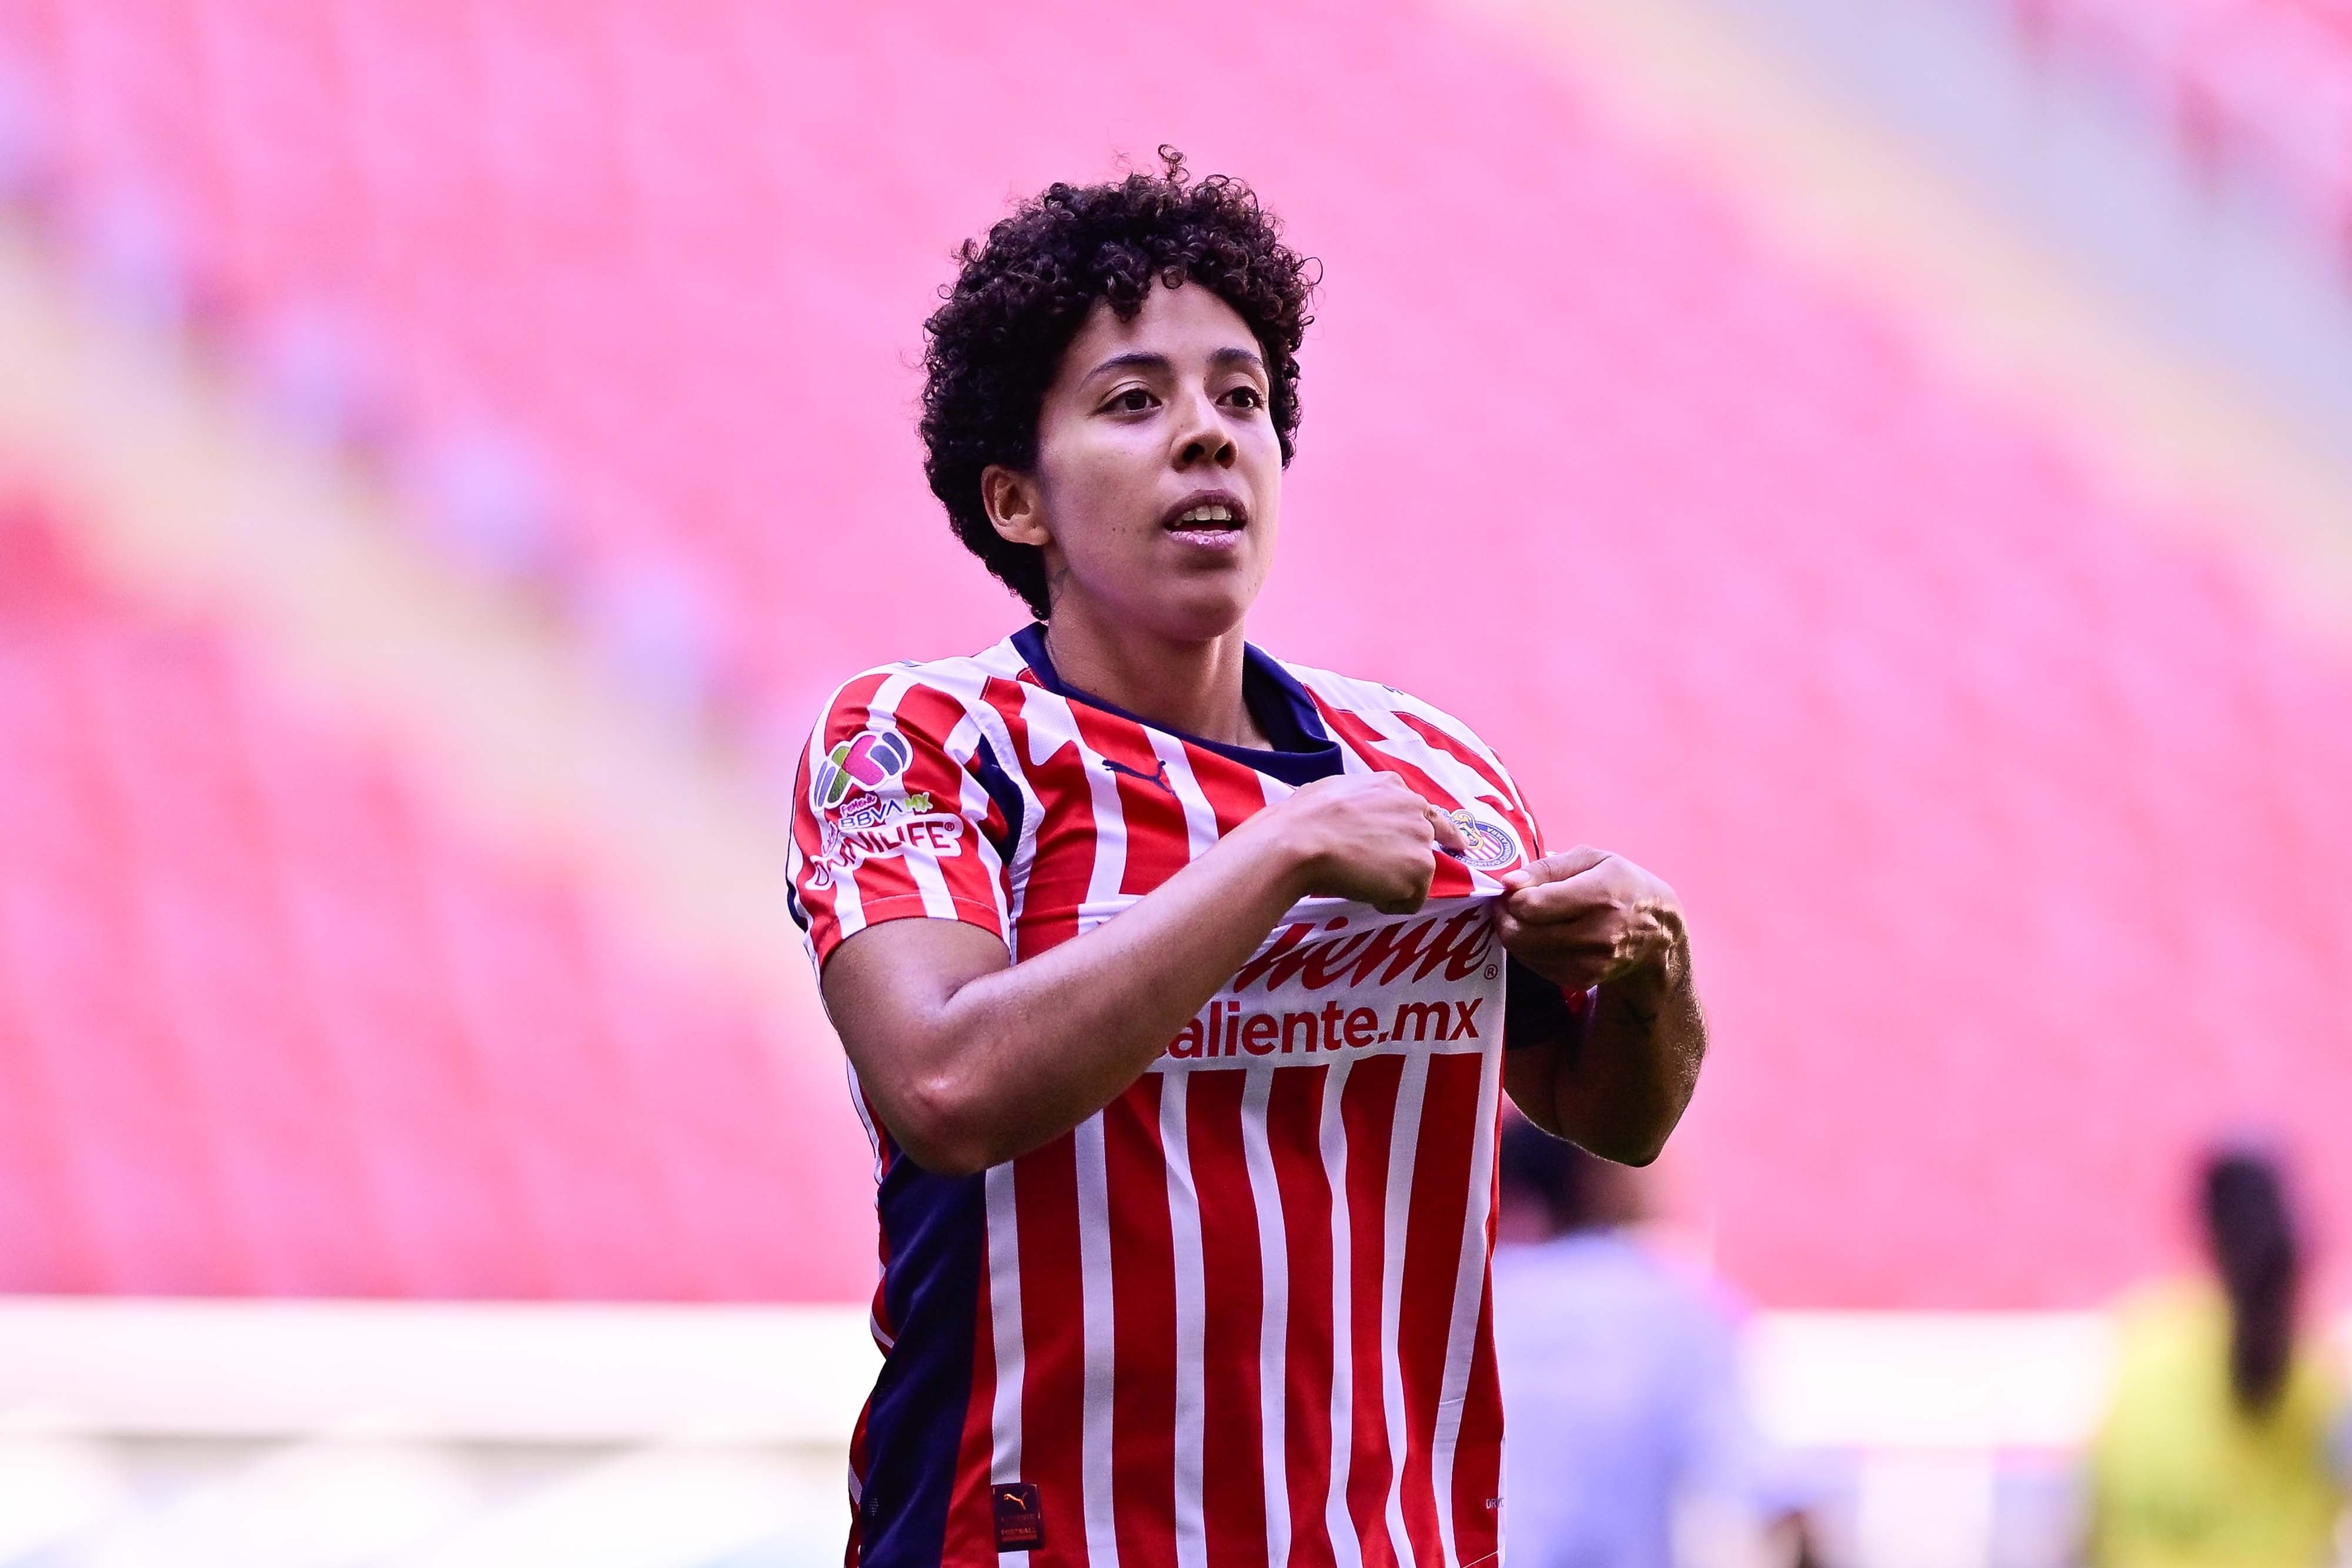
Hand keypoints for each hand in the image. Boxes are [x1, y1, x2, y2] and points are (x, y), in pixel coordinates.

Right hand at [1259, 773, 1467, 914]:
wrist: (1300, 841)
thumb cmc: (1303, 819)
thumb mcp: (1333, 792)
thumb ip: (1357, 802)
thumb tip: (1343, 812)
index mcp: (1392, 786)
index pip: (1423, 810)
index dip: (1432, 831)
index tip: (1452, 845)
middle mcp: (1415, 807)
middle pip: (1428, 841)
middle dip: (1407, 859)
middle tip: (1377, 871)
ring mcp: (1421, 838)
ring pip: (1417, 874)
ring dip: (1393, 883)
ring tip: (1359, 879)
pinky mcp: (1421, 869)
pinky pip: (1410, 900)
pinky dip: (1390, 903)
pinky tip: (1365, 891)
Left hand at [1495, 847, 1686, 994]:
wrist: (1657, 931)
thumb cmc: (1621, 884)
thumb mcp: (1592, 859)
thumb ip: (1546, 868)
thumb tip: (1508, 882)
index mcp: (1601, 895)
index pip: (1532, 905)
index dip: (1512, 896)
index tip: (1513, 887)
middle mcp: (1599, 934)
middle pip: (1522, 934)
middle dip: (1505, 917)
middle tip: (1507, 903)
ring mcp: (1592, 963)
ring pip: (1524, 953)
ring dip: (1514, 933)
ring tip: (1526, 916)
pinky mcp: (1583, 980)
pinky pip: (1536, 967)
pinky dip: (1530, 950)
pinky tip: (1542, 934)